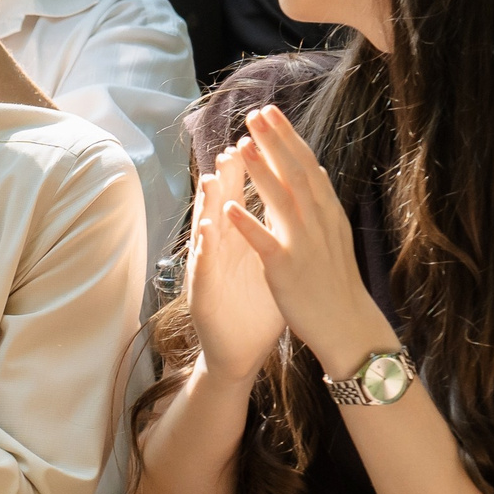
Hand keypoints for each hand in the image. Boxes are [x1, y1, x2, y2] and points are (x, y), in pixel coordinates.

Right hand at [183, 143, 284, 385]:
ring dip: (208, 205)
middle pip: (221, 208)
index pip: (243, 199)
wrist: (237, 351)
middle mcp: (219, 252)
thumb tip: (291, 208)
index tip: (258, 142)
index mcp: (238, 243)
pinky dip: (204, 248)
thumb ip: (273, 236)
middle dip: (227, 178)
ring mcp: (209, 270)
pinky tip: (207, 231)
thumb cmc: (254, 310)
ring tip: (213, 180)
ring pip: (206, 232)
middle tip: (231, 149)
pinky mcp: (203, 293)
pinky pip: (203, 267)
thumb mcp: (268, 267)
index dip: (250, 172)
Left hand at [221, 105, 392, 377]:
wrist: (348, 324)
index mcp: (327, 213)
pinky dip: (247, 224)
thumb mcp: (333, 234)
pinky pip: (264, 244)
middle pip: (296, 174)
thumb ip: (319, 204)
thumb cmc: (335, 280)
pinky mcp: (285, 270)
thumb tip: (312, 170)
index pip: (307, 165)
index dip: (288, 137)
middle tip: (254, 113)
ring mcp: (303, 245)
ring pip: (281, 202)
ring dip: (261, 173)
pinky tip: (228, 208)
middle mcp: (318, 222)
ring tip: (240, 147)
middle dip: (275, 142)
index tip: (270, 111)